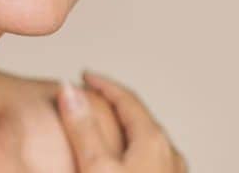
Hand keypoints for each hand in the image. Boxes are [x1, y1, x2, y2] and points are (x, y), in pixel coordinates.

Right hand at [57, 70, 187, 171]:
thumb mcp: (97, 167)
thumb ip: (83, 128)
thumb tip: (69, 90)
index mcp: (153, 141)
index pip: (127, 98)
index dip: (102, 84)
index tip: (85, 76)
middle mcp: (169, 155)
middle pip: (139, 116)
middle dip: (113, 103)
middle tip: (91, 95)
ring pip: (145, 140)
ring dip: (123, 127)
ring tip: (105, 126)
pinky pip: (149, 159)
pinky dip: (130, 149)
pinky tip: (121, 162)